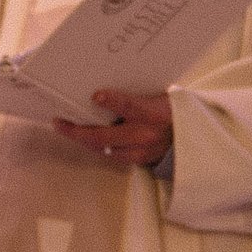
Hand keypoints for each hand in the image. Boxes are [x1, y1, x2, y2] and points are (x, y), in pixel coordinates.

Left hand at [53, 89, 173, 170]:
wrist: (192, 136)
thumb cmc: (171, 110)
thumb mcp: (158, 96)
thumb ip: (135, 95)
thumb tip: (103, 90)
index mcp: (153, 113)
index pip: (129, 106)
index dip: (112, 101)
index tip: (96, 95)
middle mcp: (146, 135)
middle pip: (106, 136)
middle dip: (79, 131)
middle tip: (60, 122)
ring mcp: (142, 152)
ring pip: (104, 149)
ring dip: (84, 140)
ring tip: (67, 130)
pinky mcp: (139, 161)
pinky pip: (113, 155)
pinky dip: (99, 146)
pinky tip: (86, 139)